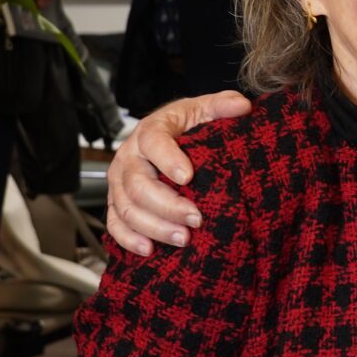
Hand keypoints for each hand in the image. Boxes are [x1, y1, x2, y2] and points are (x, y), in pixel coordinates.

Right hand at [105, 91, 250, 253]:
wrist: (168, 139)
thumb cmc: (186, 127)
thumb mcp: (204, 111)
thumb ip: (221, 105)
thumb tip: (242, 106)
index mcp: (150, 131)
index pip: (153, 142)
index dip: (168, 159)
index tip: (189, 177)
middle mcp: (129, 157)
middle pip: (138, 184)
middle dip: (167, 205)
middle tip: (196, 219)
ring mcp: (119, 183)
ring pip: (126, 208)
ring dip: (154, 227)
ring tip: (183, 239)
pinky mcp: (117, 203)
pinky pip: (115, 224)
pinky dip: (129, 239)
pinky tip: (150, 250)